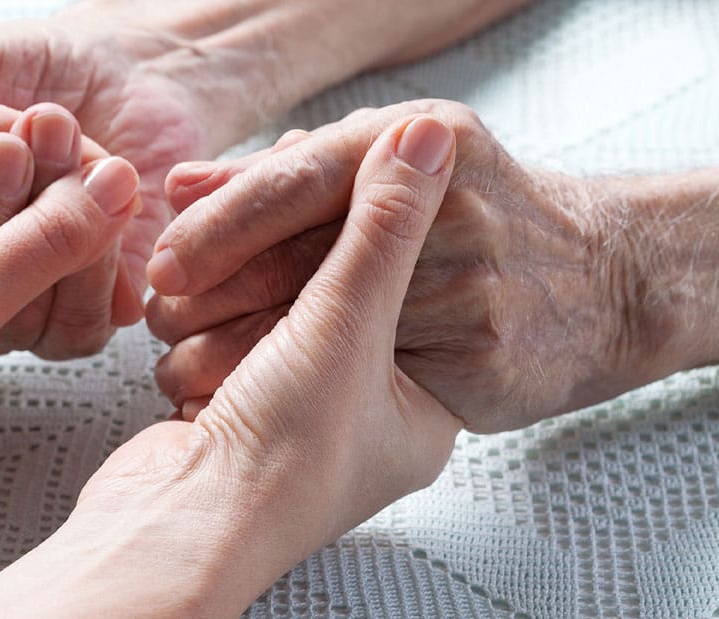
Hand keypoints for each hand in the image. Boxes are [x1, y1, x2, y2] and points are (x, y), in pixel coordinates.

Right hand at [0, 0, 533, 358]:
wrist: (144, 72)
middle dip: (26, 207)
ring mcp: (22, 294)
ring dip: (71, 240)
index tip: (4, 143)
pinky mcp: (82, 310)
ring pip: (26, 321)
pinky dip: (105, 274)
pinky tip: (119, 217)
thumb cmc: (37, 63)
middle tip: (54, 136)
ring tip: (98, 164)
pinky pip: (81, 331)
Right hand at [0, 116, 462, 617]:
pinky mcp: (232, 400)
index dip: (364, 217)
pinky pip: (221, 329)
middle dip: (280, 262)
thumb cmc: (277, 467)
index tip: (332, 172)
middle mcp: (361, 403)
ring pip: (265, 301)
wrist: (173, 533)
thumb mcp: (346, 326)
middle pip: (328, 284)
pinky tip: (189, 337)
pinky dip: (201, 326)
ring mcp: (292, 404)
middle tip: (258, 241)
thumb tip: (427, 138)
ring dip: (228, 298)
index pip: (403, 273)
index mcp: (421, 399)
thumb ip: (383, 226)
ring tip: (217, 328)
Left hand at [147, 99, 665, 432]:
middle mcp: (454, 219)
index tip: (166, 259)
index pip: (296, 185)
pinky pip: (354, 397)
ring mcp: (470, 299)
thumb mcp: (384, 171)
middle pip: (299, 263)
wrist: (602, 284)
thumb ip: (283, 177)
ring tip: (182, 361)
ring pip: (316, 339)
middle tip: (162, 313)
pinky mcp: (479, 367)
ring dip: (231, 357)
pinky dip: (280, 405)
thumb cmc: (475, 220)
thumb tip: (183, 184)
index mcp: (433, 143)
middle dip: (212, 297)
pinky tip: (235, 408)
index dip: (219, 225)